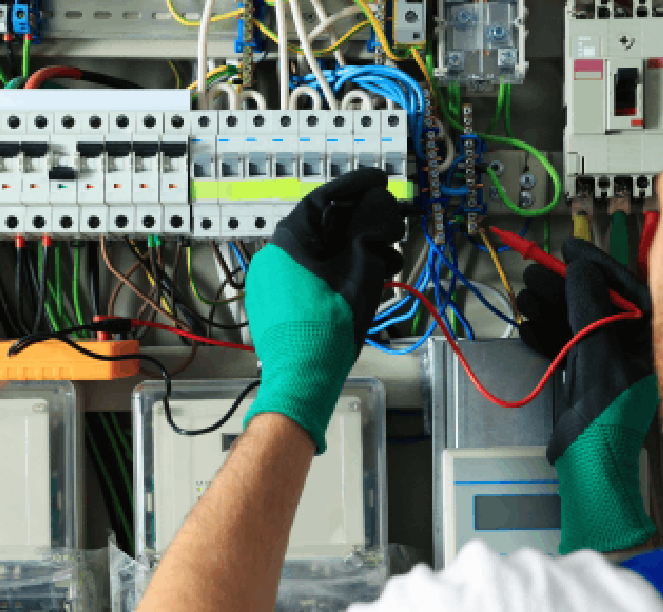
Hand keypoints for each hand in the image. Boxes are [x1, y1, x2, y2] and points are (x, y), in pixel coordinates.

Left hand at [243, 168, 404, 452]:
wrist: (301, 379)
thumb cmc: (327, 329)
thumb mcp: (359, 273)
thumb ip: (370, 232)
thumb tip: (380, 205)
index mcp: (287, 242)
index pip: (323, 198)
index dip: (355, 186)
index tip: (379, 182)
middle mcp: (272, 257)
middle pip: (322, 226)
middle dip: (361, 225)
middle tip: (391, 225)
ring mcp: (271, 283)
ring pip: (320, 253)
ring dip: (354, 252)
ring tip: (387, 262)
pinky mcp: (276, 305)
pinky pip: (310, 276)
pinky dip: (337, 272)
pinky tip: (363, 283)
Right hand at [517, 239, 657, 552]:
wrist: (591, 471)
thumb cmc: (606, 423)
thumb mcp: (597, 357)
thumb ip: (589, 311)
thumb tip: (582, 270)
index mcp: (649, 343)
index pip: (628, 289)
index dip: (597, 264)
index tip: (569, 249)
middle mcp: (633, 351)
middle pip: (597, 304)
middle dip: (564, 287)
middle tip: (536, 272)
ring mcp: (610, 366)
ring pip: (578, 324)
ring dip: (550, 309)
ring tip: (525, 295)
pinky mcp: (588, 382)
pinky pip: (567, 348)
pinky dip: (546, 336)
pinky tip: (527, 326)